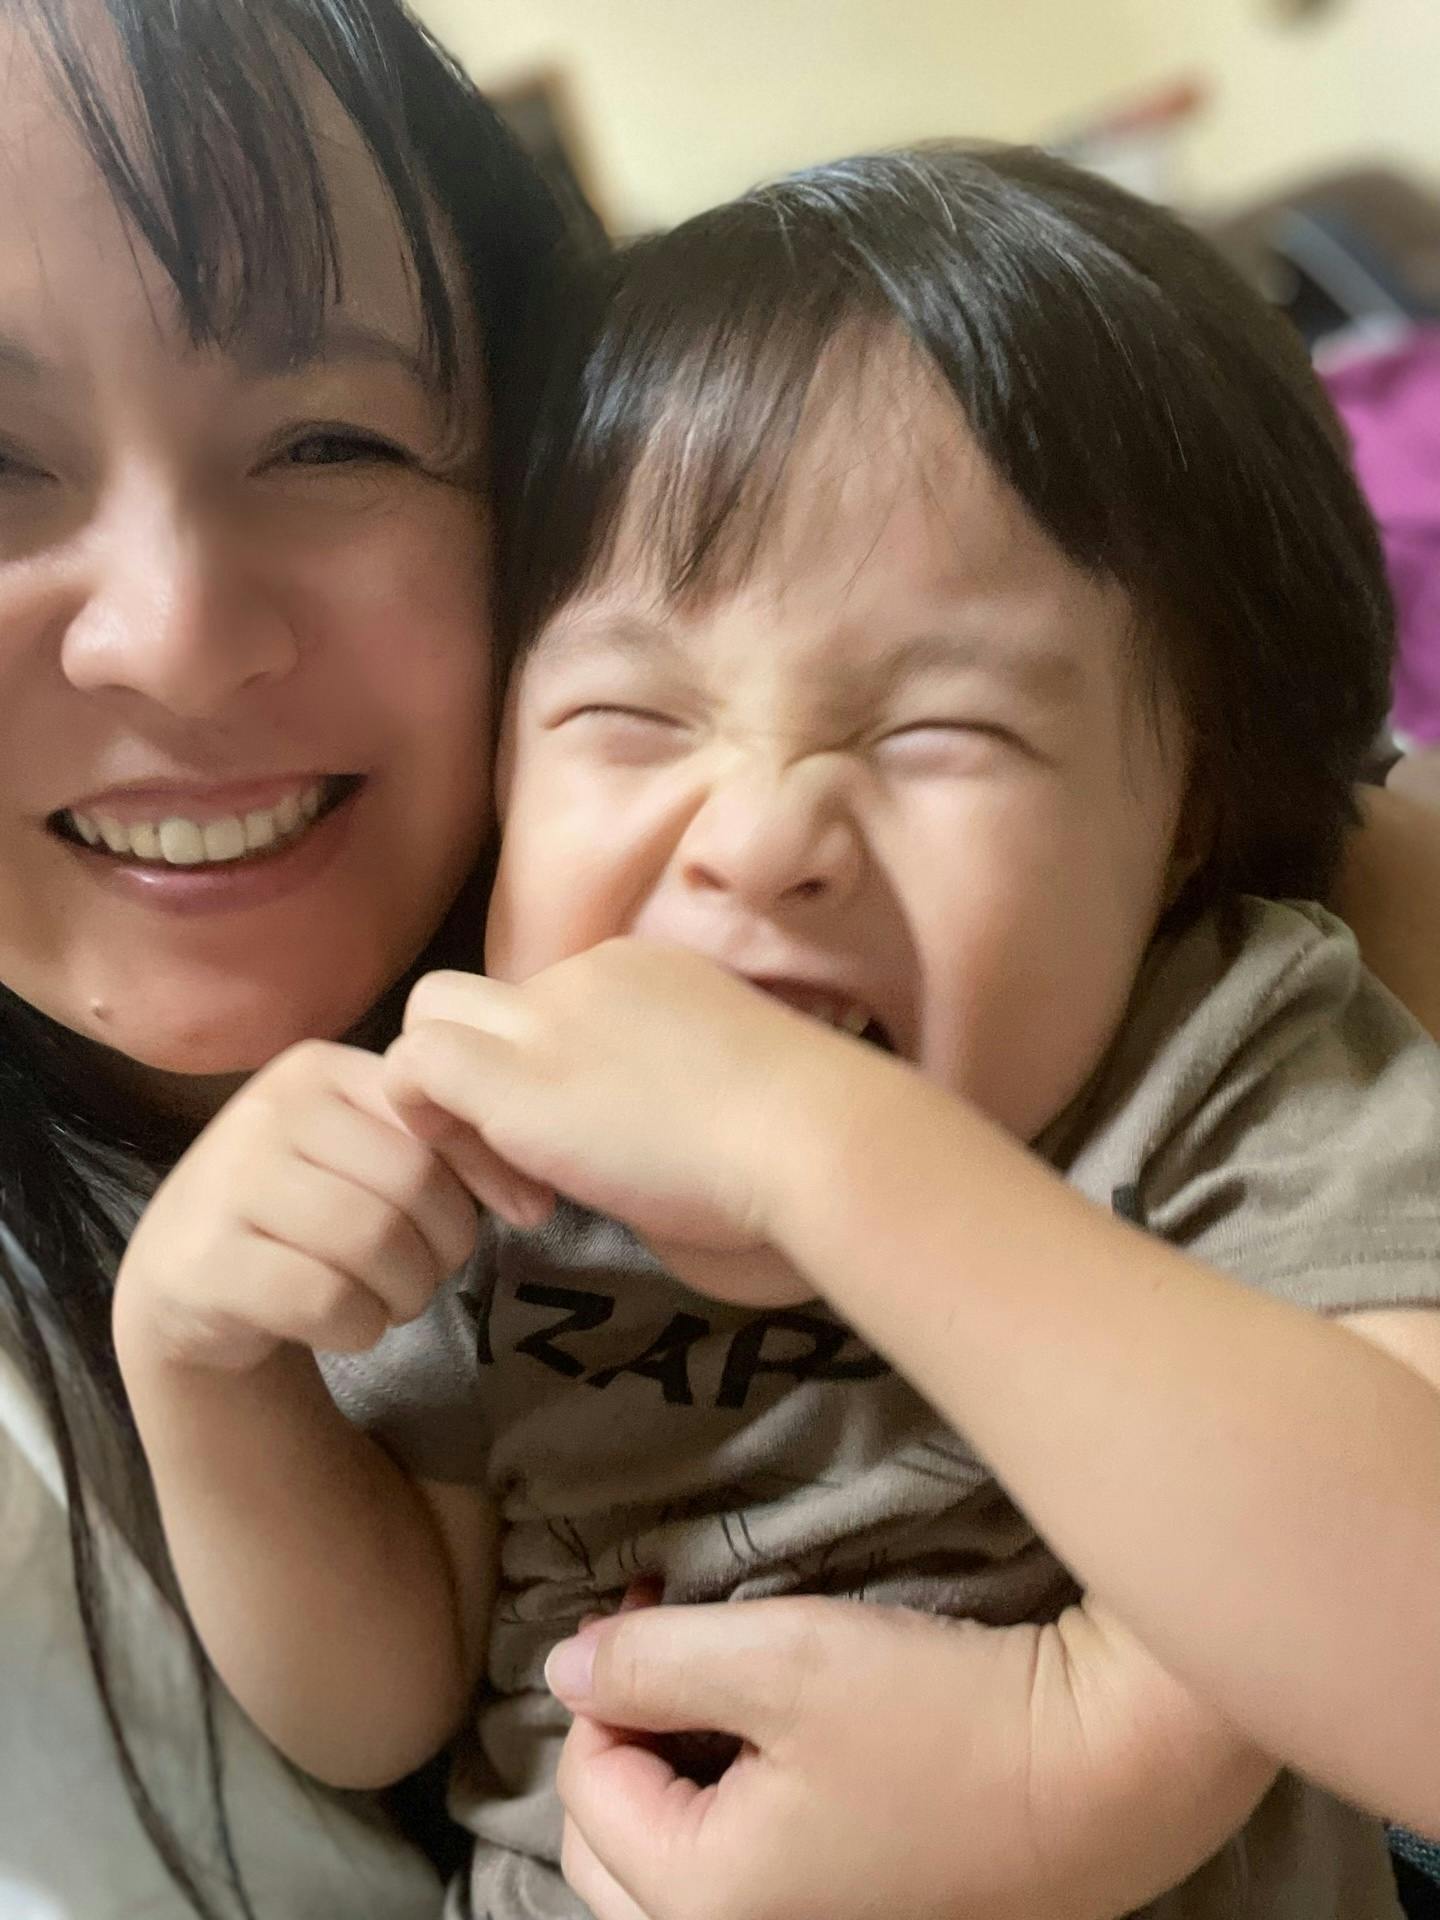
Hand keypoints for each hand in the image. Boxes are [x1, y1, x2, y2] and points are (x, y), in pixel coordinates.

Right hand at [114, 1040, 494, 1373]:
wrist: (188, 1277)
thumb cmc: (306, 1211)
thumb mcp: (370, 1158)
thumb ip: (447, 1154)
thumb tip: (536, 1198)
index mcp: (320, 1070)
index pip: (437, 1116)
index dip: (488, 1175)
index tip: (519, 1214)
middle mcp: (268, 1110)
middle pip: (412, 1184)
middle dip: (444, 1247)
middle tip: (427, 1273)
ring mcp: (227, 1182)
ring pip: (373, 1244)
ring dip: (406, 1293)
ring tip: (388, 1299)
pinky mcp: (205, 1260)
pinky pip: (327, 1301)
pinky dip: (359, 1327)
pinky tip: (344, 1322)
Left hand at [383, 943, 868, 1304]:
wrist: (808, 1133)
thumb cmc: (799, 1133)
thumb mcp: (721, 1083)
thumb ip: (658, 1085)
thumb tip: (626, 1136)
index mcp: (641, 972)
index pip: (547, 1006)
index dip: (548, 1076)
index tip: (603, 1150)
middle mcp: (584, 974)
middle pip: (476, 998)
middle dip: (475, 1071)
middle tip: (529, 1165)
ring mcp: (544, 1019)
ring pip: (429, 1016)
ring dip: (448, 1100)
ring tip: (518, 1186)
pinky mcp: (513, 1077)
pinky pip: (414, 1067)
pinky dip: (430, 1124)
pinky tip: (507, 1189)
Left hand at [545, 1597, 1274, 1919]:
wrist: (1111, 1773)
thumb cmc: (942, 1715)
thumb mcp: (784, 1656)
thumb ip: (654, 1662)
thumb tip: (565, 1670)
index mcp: (699, 1903)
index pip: (584, 1782)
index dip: (607, 1676)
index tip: (654, 1595)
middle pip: (609, 1850)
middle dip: (624, 1740)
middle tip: (676, 1645)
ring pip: (669, 1881)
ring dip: (670, 1785)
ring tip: (720, 1696)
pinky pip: (745, 1891)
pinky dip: (731, 1821)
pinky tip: (777, 1755)